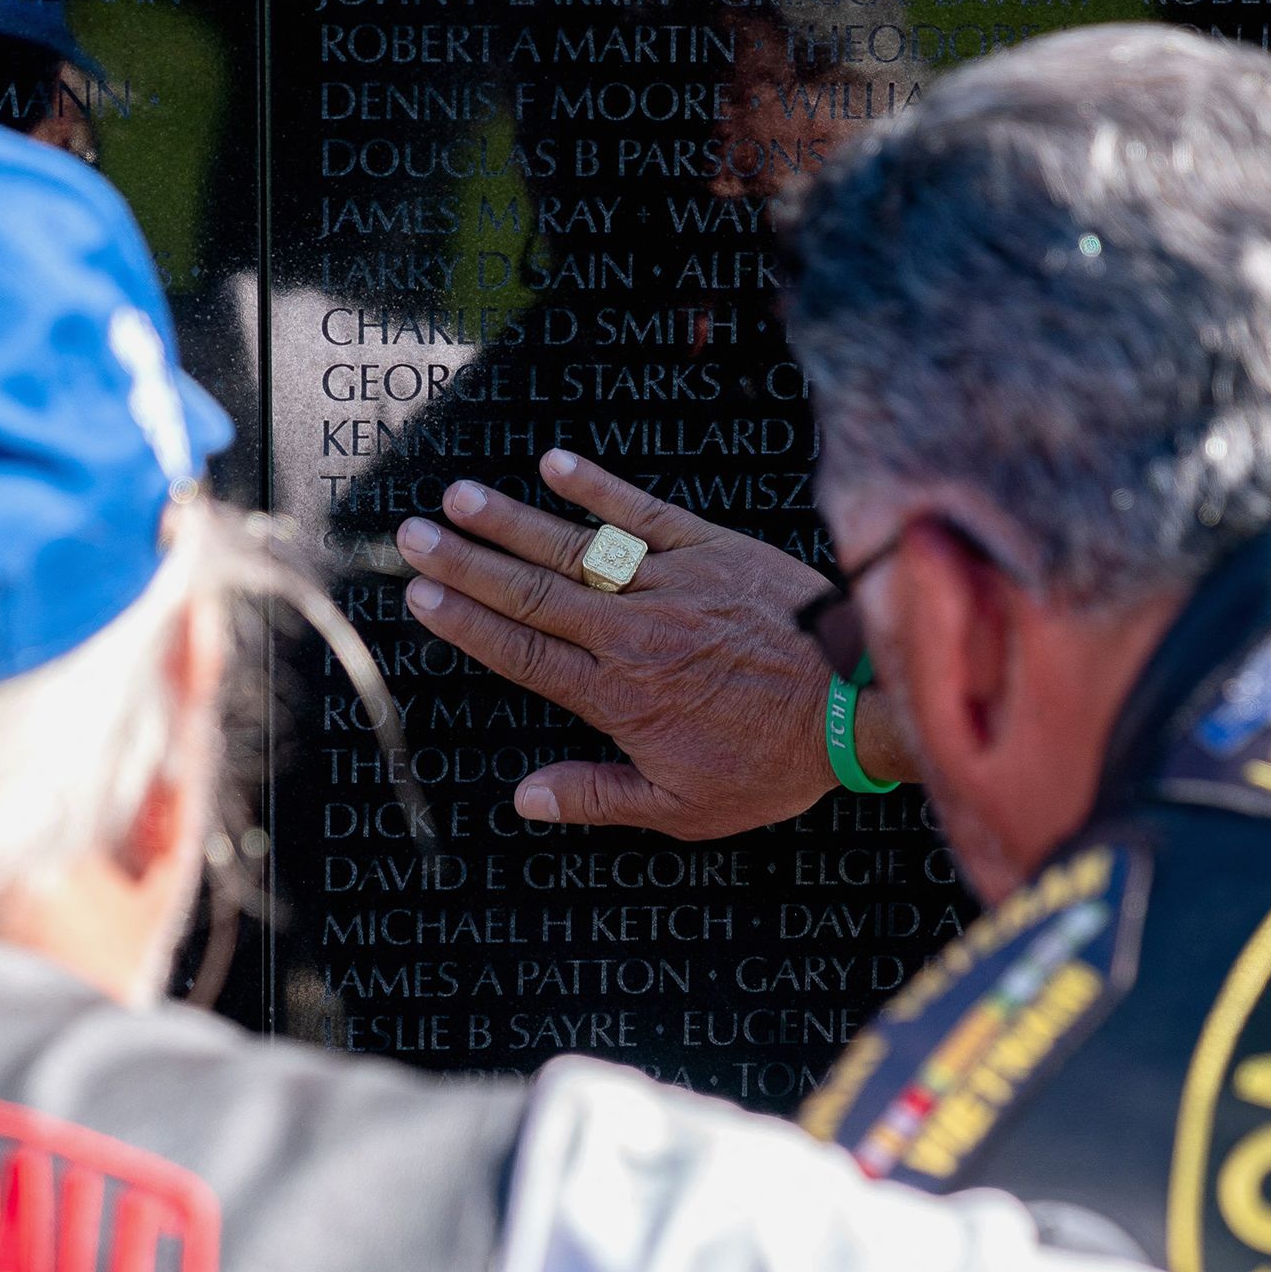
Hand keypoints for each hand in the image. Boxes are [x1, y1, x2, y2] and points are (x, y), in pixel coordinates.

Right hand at [394, 450, 898, 837]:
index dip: (468, 624)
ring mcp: (673, 584)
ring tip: (459, 497)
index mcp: (620, 696)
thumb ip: (599, 797)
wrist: (858, 704)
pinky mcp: (715, 548)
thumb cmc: (776, 764)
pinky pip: (645, 511)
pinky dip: (600, 487)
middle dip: (466, 562)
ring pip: (576, 547)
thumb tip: (526, 799)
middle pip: (532, 592)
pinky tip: (555, 464)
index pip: (523, 653)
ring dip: (512, 520)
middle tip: (412, 536)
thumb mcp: (686, 807)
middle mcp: (634, 633)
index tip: (422, 598)